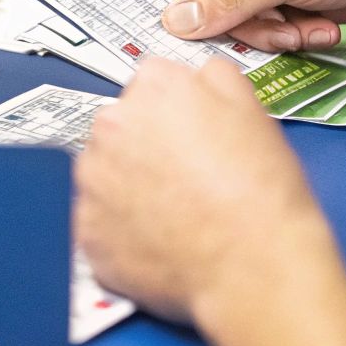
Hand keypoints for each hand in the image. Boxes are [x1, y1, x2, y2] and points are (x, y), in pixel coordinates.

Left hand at [77, 58, 330, 328]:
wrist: (253, 267)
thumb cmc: (259, 196)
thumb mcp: (253, 111)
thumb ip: (215, 79)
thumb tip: (198, 78)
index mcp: (153, 89)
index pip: (151, 86)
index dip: (174, 115)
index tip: (186, 136)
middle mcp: (111, 127)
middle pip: (121, 128)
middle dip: (145, 148)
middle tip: (184, 179)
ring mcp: (92, 181)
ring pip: (105, 174)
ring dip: (128, 187)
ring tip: (173, 213)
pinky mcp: (85, 230)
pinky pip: (98, 222)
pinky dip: (120, 229)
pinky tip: (158, 239)